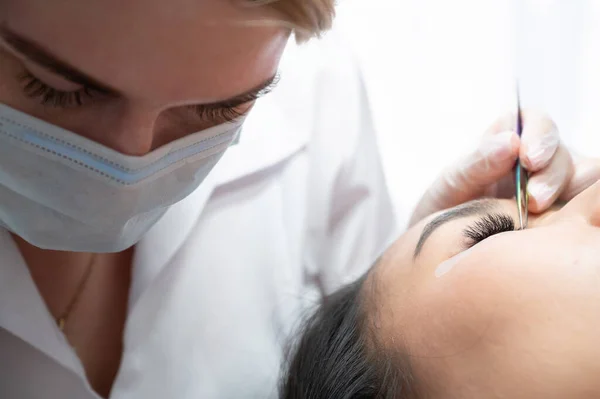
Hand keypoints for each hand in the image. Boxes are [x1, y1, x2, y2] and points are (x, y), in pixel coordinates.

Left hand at [409, 110, 599, 225]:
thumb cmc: (448, 204)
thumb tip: (512, 141)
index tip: (528, 160)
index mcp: (510, 137)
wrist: (447, 243)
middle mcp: (539, 156)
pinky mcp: (563, 209)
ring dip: (566, 192)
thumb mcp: (453, 181)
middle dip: (551, 174)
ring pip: (583, 177)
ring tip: (538, 213)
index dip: (540, 137)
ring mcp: (555, 183)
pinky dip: (575, 208)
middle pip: (564, 153)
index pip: (537, 122)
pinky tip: (553, 222)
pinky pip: (582, 204)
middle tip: (533, 200)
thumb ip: (478, 161)